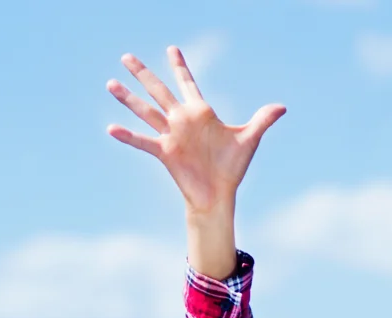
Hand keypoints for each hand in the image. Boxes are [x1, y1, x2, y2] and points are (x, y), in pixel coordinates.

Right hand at [106, 47, 283, 215]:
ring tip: (110, 83)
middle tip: (126, 56)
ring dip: (128, 98)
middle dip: (143, 74)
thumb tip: (282, 107)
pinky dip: (128, 135)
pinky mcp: (165, 152)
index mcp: (201, 113)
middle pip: (159, 91)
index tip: (172, 48)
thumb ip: (262, 120)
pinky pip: (143, 141)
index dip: (180, 67)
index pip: (188, 84)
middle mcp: (182, 120)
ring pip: (146, 111)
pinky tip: (111, 127)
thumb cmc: (232, 167)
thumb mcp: (249, 140)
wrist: (219, 194)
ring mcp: (171, 135)